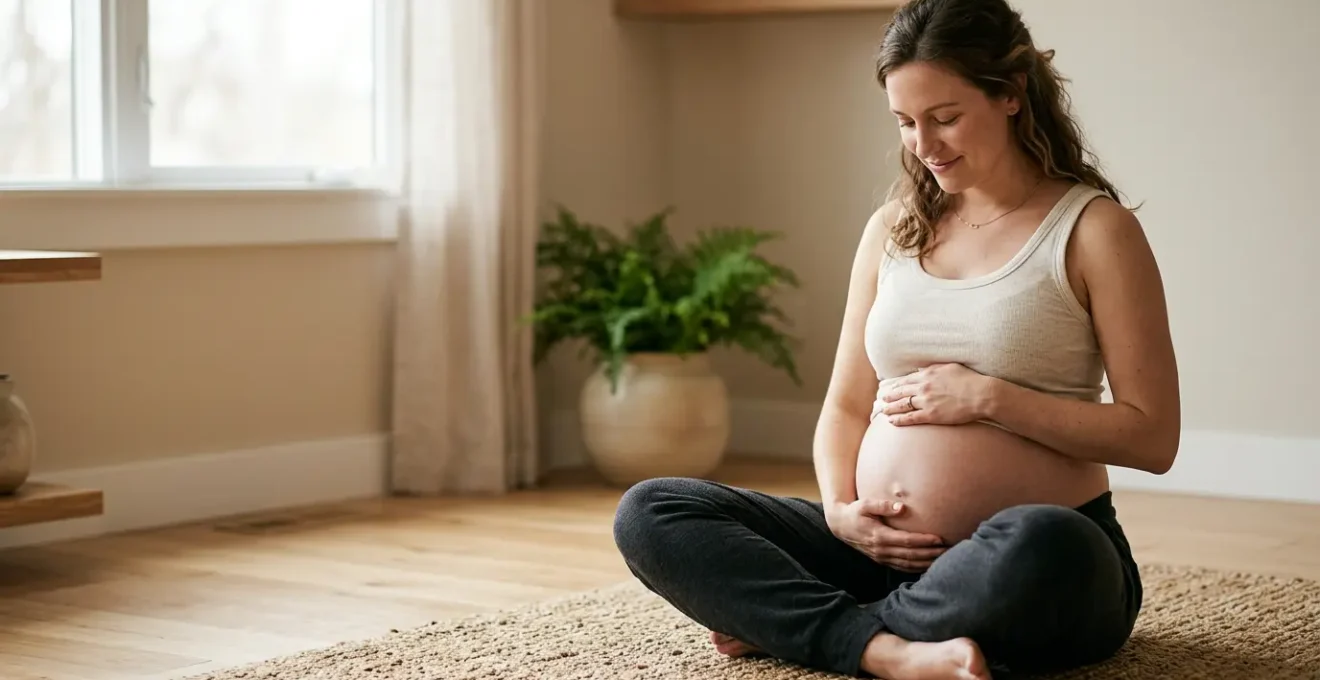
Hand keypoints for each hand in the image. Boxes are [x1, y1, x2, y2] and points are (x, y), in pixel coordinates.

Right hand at [825, 498, 947, 571]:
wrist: (841, 526)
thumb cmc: (855, 512)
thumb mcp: (865, 504)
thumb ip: (883, 505)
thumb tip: (901, 506)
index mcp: (879, 536)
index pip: (906, 541)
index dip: (924, 541)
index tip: (939, 538)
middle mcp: (881, 550)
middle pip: (911, 555)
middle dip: (931, 553)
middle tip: (948, 549)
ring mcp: (882, 557)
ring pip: (908, 564)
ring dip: (926, 563)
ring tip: (944, 558)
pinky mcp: (882, 560)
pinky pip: (903, 567)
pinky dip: (917, 568)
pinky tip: (929, 565)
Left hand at [877, 363, 993, 425]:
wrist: (981, 394)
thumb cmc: (969, 379)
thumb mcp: (950, 367)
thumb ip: (934, 367)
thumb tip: (922, 370)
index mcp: (928, 374)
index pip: (906, 380)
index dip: (896, 385)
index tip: (890, 387)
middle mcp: (923, 387)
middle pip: (900, 392)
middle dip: (889, 396)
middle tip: (882, 399)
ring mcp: (926, 401)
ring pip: (902, 405)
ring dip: (891, 408)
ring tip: (883, 411)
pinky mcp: (931, 415)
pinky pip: (910, 418)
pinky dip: (899, 420)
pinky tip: (892, 421)